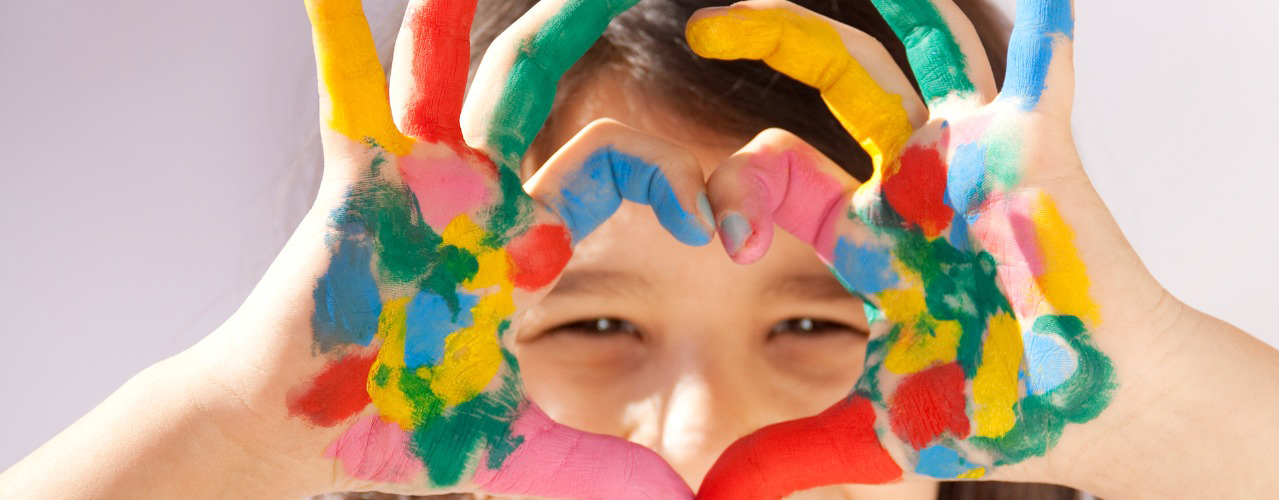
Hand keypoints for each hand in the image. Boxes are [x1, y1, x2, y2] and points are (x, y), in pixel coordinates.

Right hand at [180, 0, 710, 496]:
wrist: (303, 432)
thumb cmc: (404, 429)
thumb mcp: (526, 448)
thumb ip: (603, 471)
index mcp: (528, 240)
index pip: (617, 168)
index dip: (682, 181)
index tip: (732, 235)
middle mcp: (480, 196)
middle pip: (538, 91)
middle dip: (577, 29)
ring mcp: (418, 184)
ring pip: (455, 79)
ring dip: (465, 18)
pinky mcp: (358, 187)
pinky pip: (349, 101)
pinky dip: (338, 41)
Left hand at [689, 0, 1174, 496]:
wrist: (1099, 410)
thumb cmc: (1004, 407)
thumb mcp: (879, 430)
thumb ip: (796, 451)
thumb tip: (715, 497)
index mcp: (869, 230)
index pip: (781, 174)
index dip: (737, 188)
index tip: (725, 235)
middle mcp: (913, 178)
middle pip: (837, 83)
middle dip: (774, 39)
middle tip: (702, 26)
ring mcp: (970, 157)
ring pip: (915, 54)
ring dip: (882, 5)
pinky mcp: (1033, 153)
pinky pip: (1036, 77)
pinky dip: (1043, 39)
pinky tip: (1048, 4)